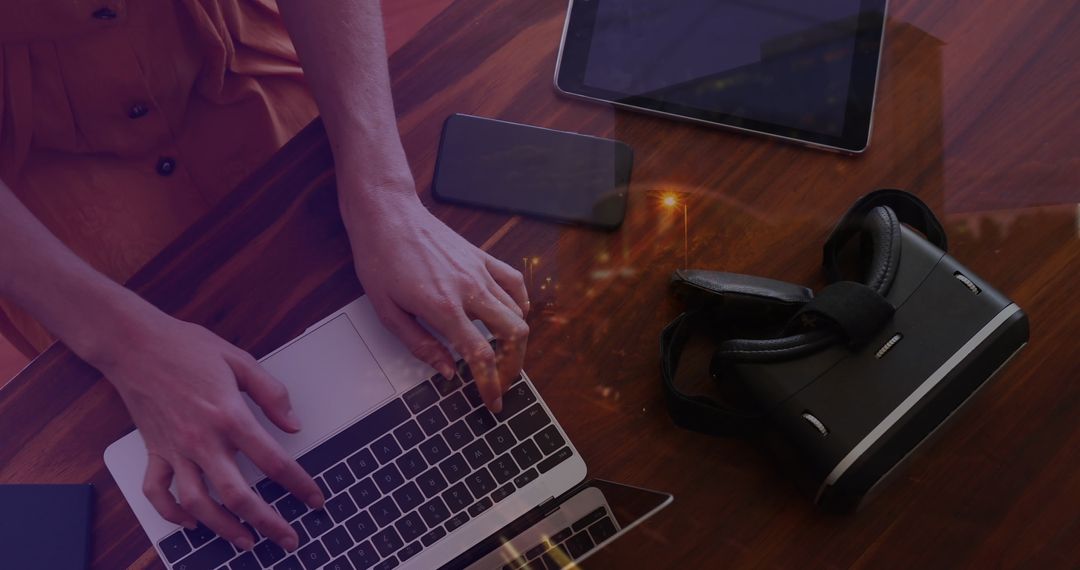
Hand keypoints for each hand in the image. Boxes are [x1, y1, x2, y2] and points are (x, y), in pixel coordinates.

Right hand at [93, 310, 322, 551]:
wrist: (134, 343)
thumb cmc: (187, 347)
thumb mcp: (240, 360)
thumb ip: (272, 394)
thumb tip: (293, 425)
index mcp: (230, 416)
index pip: (273, 461)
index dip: (299, 485)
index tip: (314, 500)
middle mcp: (202, 440)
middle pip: (237, 495)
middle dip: (266, 523)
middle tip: (287, 539)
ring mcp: (175, 449)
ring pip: (198, 504)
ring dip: (223, 529)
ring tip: (245, 542)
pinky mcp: (153, 451)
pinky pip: (157, 492)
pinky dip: (172, 513)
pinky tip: (191, 523)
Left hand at [342, 189, 529, 412]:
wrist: (387, 214)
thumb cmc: (380, 260)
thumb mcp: (387, 312)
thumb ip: (420, 345)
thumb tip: (447, 370)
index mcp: (443, 308)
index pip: (481, 355)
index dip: (491, 384)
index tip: (493, 402)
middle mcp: (470, 289)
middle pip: (513, 335)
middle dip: (513, 366)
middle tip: (501, 382)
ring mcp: (480, 271)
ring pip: (519, 312)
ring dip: (517, 340)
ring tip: (504, 356)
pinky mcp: (482, 257)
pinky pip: (514, 283)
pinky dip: (521, 304)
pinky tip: (515, 315)